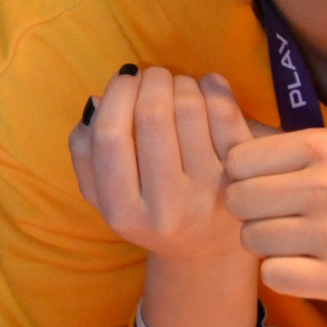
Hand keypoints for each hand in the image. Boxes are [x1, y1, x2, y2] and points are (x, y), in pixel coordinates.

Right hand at [68, 67, 274, 264]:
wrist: (205, 249)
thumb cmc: (148, 208)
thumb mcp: (105, 195)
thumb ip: (86, 152)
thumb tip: (95, 101)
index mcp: (123, 212)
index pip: (111, 136)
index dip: (117, 94)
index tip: (124, 78)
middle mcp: (166, 207)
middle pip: (152, 114)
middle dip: (151, 79)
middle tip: (153, 76)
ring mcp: (208, 192)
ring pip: (190, 106)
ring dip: (180, 81)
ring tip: (176, 86)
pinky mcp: (241, 175)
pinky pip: (225, 111)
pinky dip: (212, 86)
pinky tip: (205, 88)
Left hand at [221, 125, 326, 326]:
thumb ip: (279, 145)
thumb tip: (215, 122)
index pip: (238, 159)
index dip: (241, 177)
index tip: (262, 186)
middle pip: (238, 200)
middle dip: (249, 213)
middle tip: (277, 218)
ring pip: (251, 239)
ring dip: (265, 245)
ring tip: (295, 241)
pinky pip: (272, 275)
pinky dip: (281, 274)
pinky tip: (306, 266)